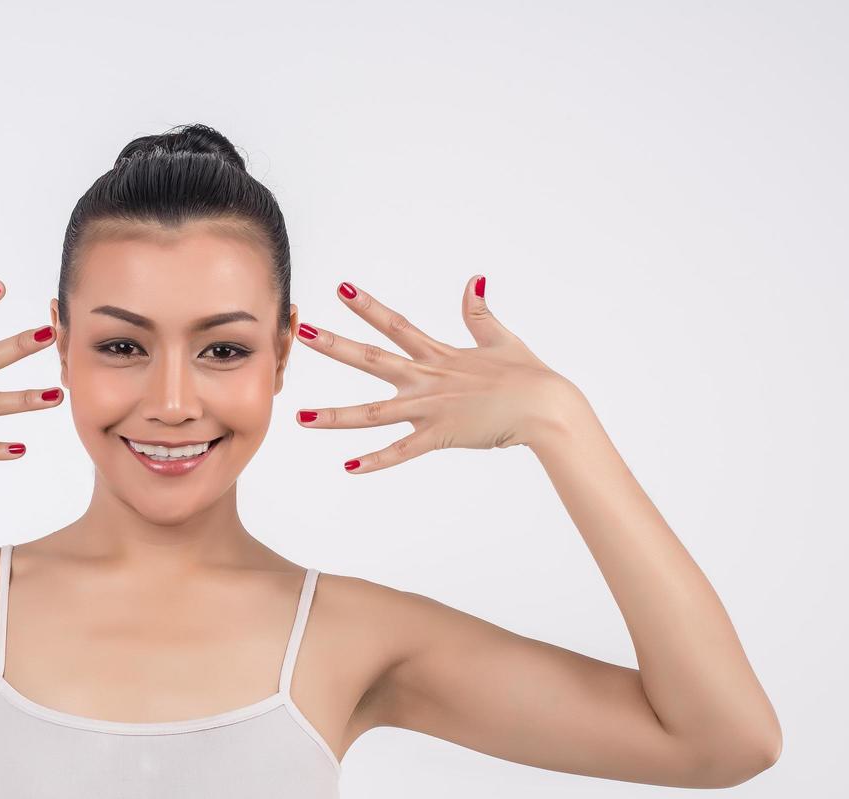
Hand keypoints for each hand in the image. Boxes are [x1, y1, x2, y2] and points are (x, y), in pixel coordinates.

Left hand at [295, 276, 582, 472]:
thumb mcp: (500, 338)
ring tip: (300, 417)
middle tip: (301, 332)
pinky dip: (376, 461)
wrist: (548, 408)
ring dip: (335, 417)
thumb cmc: (528, 375)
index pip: (395, 324)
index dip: (367, 306)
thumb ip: (479, 313)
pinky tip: (348, 467)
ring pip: (373, 413)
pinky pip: (402, 452)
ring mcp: (430, 408)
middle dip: (333, 346)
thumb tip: (474, 280)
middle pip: (371, 359)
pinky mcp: (440, 435)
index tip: (340, 289)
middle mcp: (427, 379)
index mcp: (439, 355)